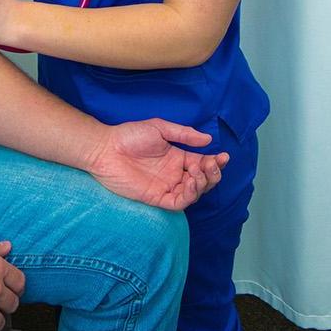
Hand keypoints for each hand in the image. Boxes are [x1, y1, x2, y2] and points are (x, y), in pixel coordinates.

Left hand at [84, 120, 229, 210]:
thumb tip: (208, 139)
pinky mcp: (156, 197)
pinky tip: (190, 182)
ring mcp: (166, 186)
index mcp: (177, 158)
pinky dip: (189, 195)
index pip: (203, 164)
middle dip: (213, 174)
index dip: (216, 162)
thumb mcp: (160, 128)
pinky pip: (178, 202)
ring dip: (202, 184)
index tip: (224, 156)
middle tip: (212, 165)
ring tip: (198, 173)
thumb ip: (184, 134)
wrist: (106, 148)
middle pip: (203, 181)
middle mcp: (174, 174)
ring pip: (194, 193)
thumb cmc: (129, 136)